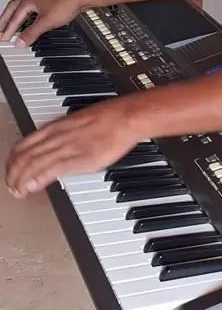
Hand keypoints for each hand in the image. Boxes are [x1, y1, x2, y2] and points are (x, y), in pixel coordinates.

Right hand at [0, 0, 87, 47]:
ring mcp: (38, 0)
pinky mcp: (45, 4)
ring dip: (13, 20)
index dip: (7, 31)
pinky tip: (26, 25)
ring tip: (9, 28)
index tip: (3, 40)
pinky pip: (29, 12)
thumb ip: (31, 33)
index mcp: (27, 1)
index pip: (13, 19)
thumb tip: (20, 42)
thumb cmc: (65, 3)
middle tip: (0, 32)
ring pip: (19, 10)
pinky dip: (24, 19)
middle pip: (11, 10)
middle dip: (4, 22)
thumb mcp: (46, 22)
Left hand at [5, 97, 142, 197]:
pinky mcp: (78, 158)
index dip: (12, 161)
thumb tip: (55, 148)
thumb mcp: (76, 123)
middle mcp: (55, 137)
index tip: (10, 172)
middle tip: (11, 186)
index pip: (22, 145)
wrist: (124, 118)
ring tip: (18, 191)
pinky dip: (38, 179)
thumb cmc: (106, 119)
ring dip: (21, 180)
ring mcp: (66, 147)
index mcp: (54, 128)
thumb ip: (62, 136)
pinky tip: (33, 187)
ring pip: (32, 164)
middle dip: (12, 174)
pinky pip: (51, 169)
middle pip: (23, 157)